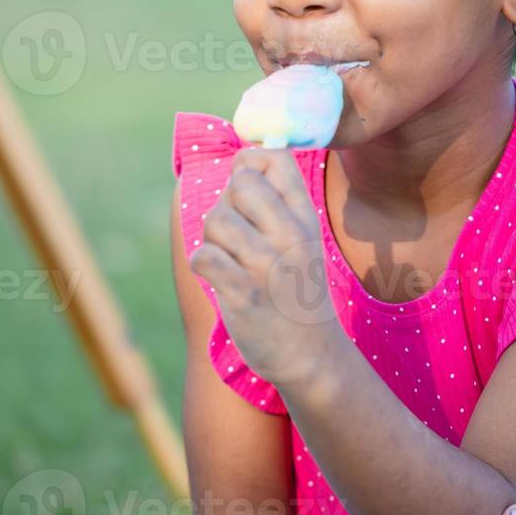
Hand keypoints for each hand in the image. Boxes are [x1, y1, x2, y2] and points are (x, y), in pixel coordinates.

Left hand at [190, 146, 341, 389]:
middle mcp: (291, 237)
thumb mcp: (304, 241)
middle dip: (226, 202)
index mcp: (306, 218)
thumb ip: (277, 202)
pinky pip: (204, 257)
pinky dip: (203, 265)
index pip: (276, 159)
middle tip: (236, 231)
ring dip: (213, 238)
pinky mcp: (243, 295)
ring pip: (216, 220)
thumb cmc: (297, 291)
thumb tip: (240, 161)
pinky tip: (218, 277)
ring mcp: (268, 266)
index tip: (246, 184)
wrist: (312, 356)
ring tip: (230, 259)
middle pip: (241, 183)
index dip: (249, 161)